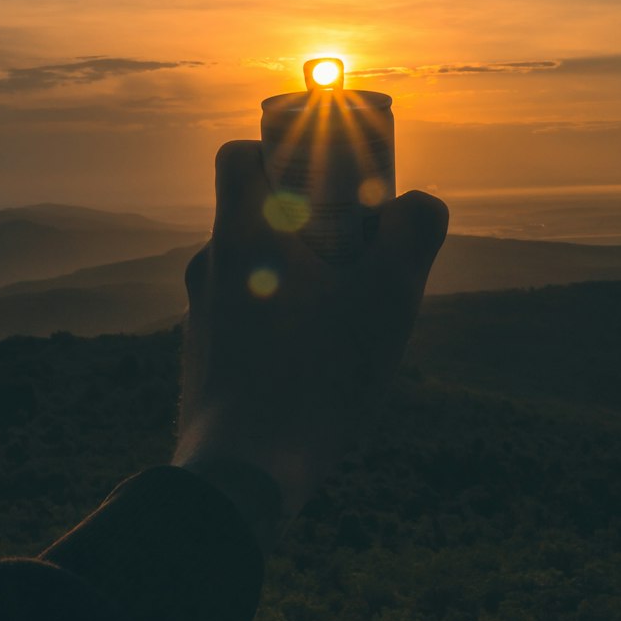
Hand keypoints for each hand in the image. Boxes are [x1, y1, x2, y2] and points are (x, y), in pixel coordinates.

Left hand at [174, 140, 447, 535]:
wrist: (244, 474)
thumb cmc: (317, 377)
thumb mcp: (387, 299)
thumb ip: (413, 234)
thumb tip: (420, 202)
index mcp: (242, 234)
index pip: (237, 154)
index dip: (279, 147)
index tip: (325, 168)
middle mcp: (210, 266)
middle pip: (252, 213)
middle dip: (306, 218)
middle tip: (358, 248)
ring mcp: (200, 316)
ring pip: (251, 270)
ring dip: (295, 275)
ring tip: (346, 314)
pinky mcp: (203, 361)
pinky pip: (243, 319)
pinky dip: (278, 321)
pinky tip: (316, 362)